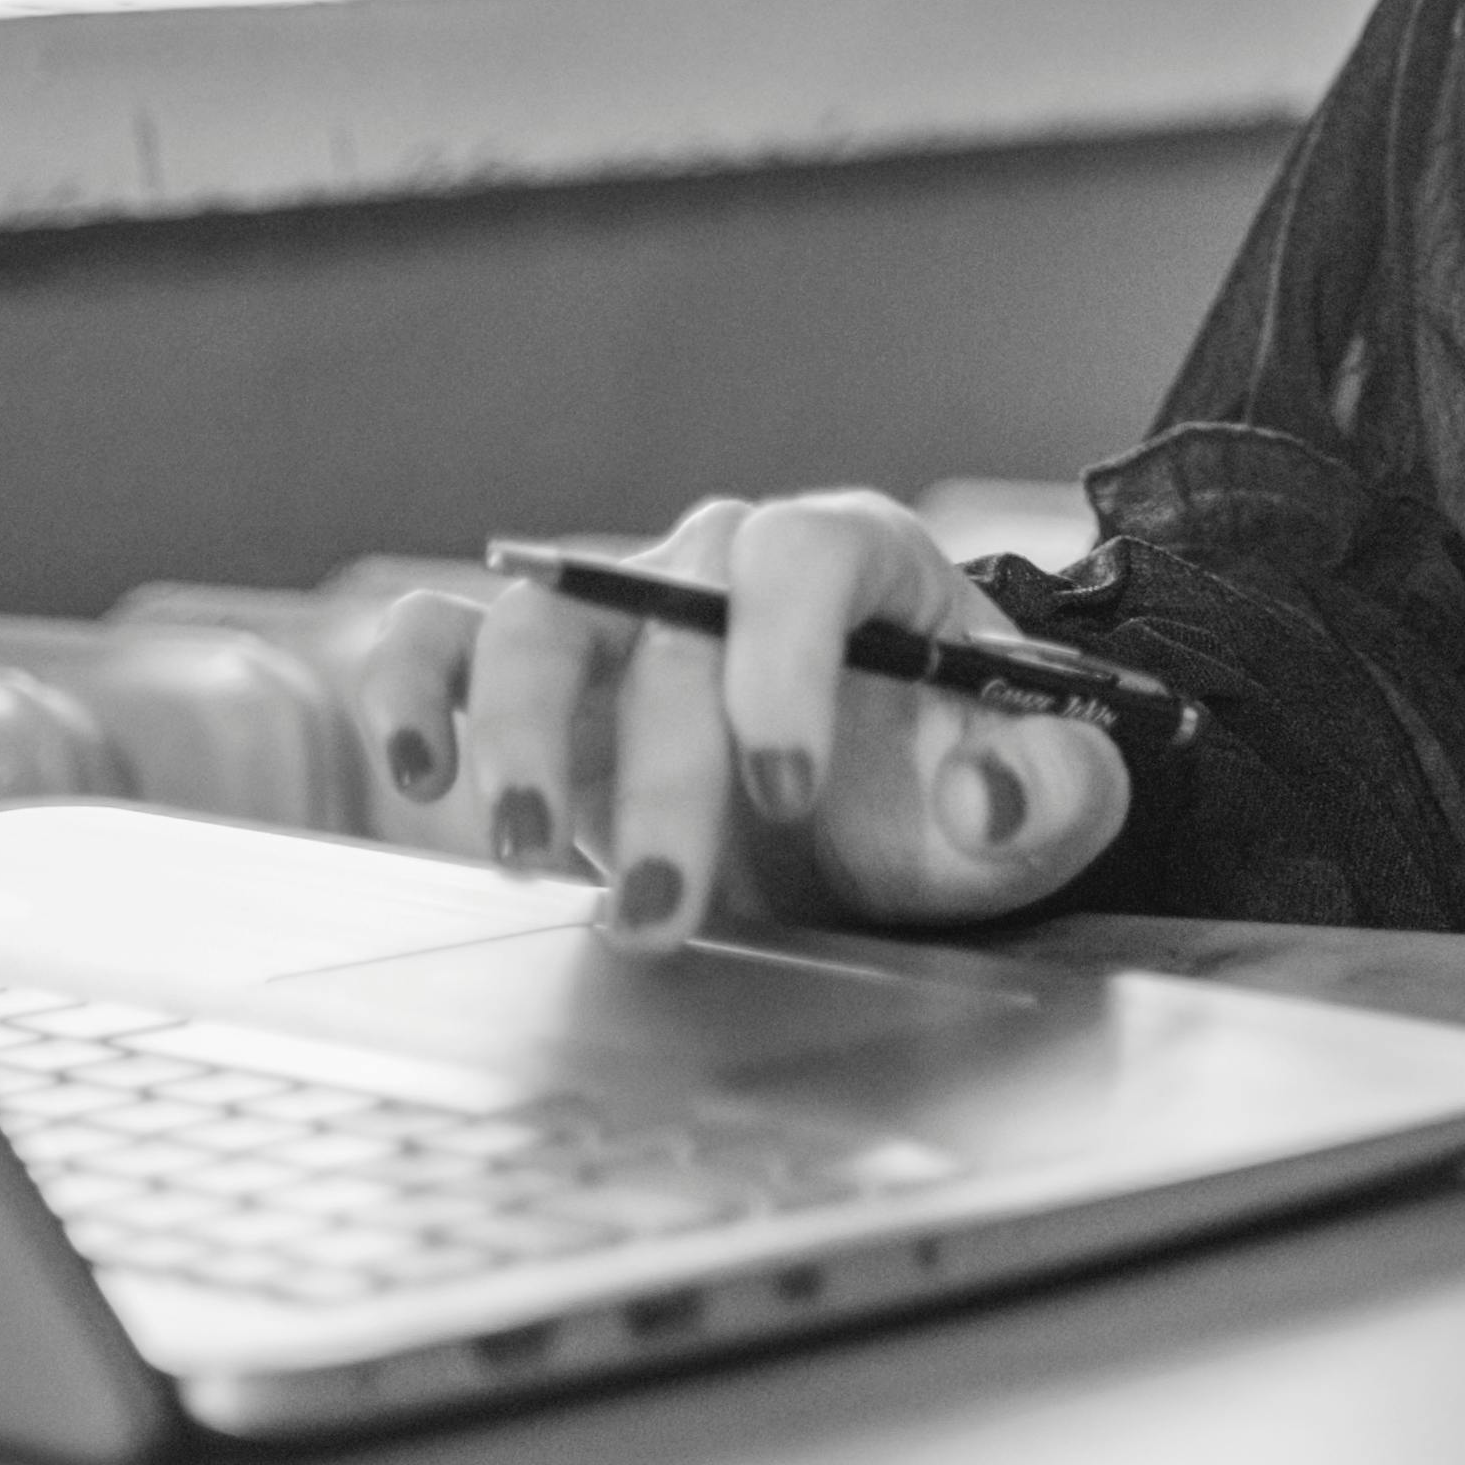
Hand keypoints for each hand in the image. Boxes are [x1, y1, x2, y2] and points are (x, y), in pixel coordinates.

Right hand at [350, 491, 1133, 953]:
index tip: (787, 786)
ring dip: (521, 735)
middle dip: (659, 774)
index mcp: (861, 558)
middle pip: (669, 619)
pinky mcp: (539, 678)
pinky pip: (439, 641)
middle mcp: (723, 565)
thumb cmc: (955, 786)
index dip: (786, 661)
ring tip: (527, 862)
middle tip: (660, 906)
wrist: (877, 820)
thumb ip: (1053, 790)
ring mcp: (619, 614)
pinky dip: (412, 690)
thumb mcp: (1047, 796)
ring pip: (542, 624)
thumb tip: (986, 796)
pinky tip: (425, 777)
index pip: (807, 557)